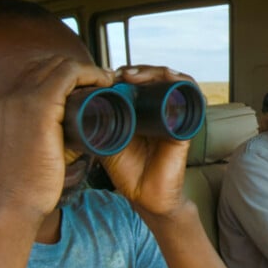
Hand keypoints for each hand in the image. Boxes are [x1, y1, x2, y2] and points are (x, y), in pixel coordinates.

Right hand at [0, 56, 112, 217]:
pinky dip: (90, 73)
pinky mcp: (38, 105)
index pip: (41, 73)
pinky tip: (105, 82)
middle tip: (104, 82)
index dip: (69, 75)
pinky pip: (69, 73)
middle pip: (52, 64)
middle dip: (81, 69)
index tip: (92, 86)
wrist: (15, 201)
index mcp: (9, 104)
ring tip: (108, 82)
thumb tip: (85, 132)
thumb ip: (59, 136)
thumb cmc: (30, 183)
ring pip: (62, 65)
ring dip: (89, 69)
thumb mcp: (41, 150)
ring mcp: (22, 97)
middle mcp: (12, 95)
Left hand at [99, 65, 197, 216]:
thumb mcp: (105, 140)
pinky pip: (191, 96)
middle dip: (137, 70)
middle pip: (154, 76)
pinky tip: (167, 78)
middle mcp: (160, 110)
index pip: (138, 81)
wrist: (145, 197)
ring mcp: (174, 116)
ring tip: (134, 76)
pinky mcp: (186, 125)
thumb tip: (77, 102)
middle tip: (120, 74)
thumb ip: (96, 122)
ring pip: (171, 80)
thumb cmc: (128, 171)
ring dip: (154, 72)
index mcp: (141, 111)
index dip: (125, 73)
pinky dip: (181, 82)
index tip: (106, 75)